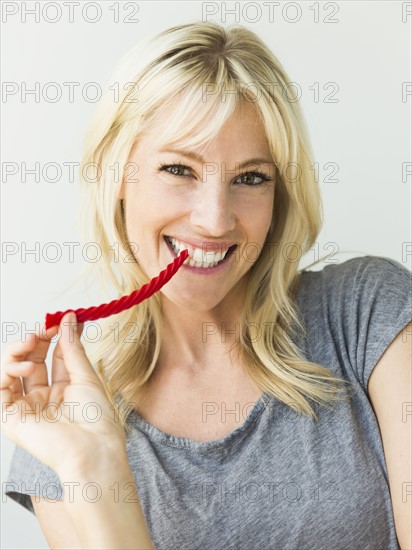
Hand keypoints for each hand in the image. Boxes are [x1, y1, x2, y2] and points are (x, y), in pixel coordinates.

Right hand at [1, 312, 127, 477]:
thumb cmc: (96, 419)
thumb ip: (72, 348)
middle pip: (31, 360)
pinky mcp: (11, 418)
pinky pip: (0, 388)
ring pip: (11, 371)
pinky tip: (26, 366)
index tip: (66, 318)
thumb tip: (69, 319)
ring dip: (19, 351)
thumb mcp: (86, 376)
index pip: (54, 356)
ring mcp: (27, 407)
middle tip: (47, 327)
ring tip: (33, 341)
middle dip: (36, 340)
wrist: (92, 449)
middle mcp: (44, 398)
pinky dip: (8, 371)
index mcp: (65, 390)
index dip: (56, 336)